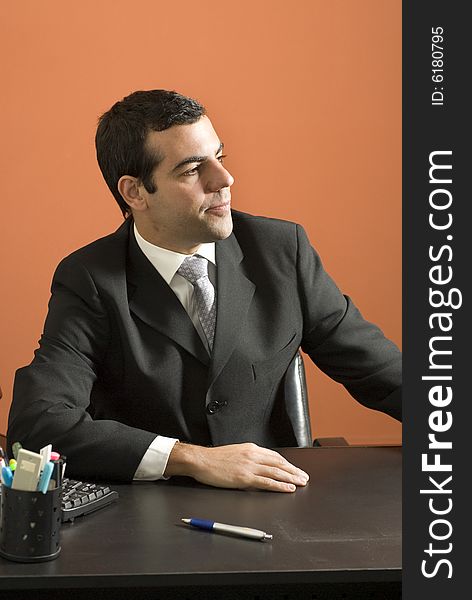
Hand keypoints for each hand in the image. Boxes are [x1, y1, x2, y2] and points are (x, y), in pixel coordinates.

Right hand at [164, 442, 308, 491]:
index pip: (274, 456)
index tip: (295, 469)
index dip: (287, 463)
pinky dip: (279, 486)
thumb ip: (248, 458)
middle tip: (304, 477)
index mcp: (251, 449)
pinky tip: (287, 489)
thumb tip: (259, 466)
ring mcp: (249, 466)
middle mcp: (253, 455)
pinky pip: (266, 482)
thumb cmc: (214, 459)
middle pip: (279, 463)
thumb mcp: (235, 453)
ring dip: (291, 478)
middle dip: (294, 471)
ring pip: (276, 472)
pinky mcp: (245, 478)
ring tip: (301, 483)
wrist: (201, 460)